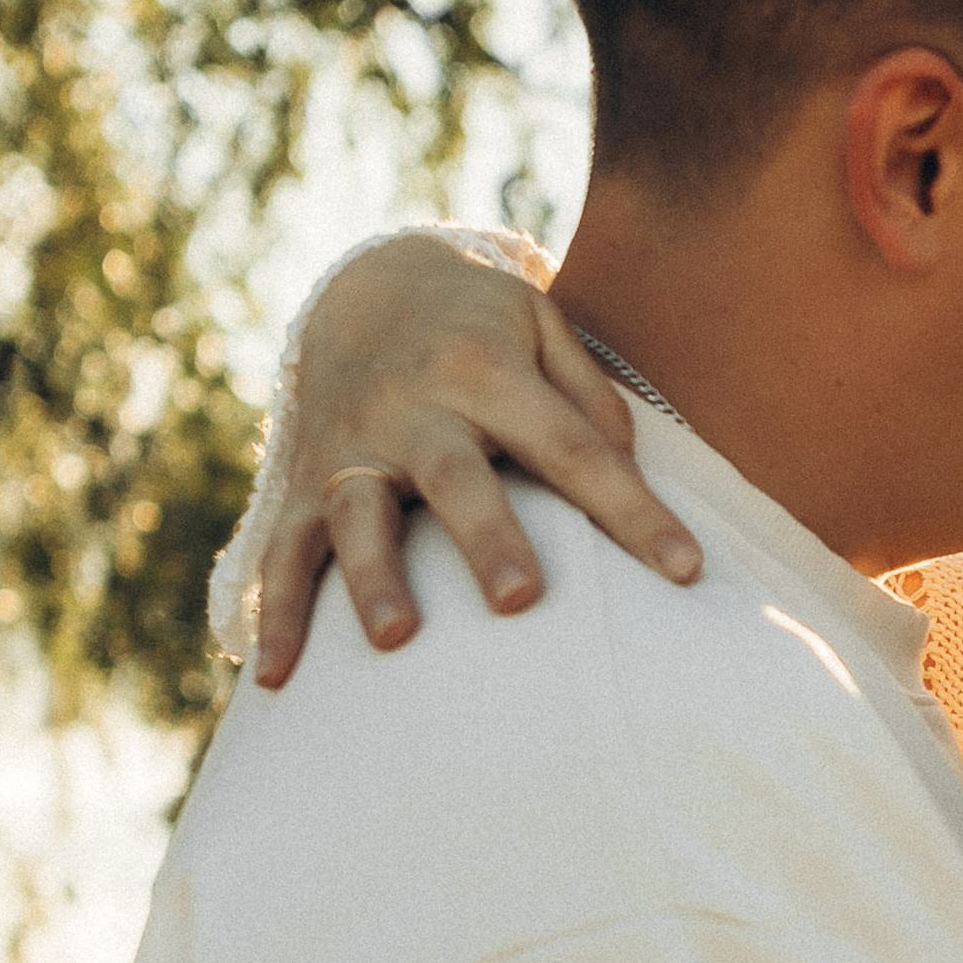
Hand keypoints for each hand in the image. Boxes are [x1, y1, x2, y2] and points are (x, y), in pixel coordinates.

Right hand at [254, 239, 702, 686]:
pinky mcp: (305, 481)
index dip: (631, 509)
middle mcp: (412, 406)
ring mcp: (352, 446)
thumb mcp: (542, 329)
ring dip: (373, 576)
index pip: (571, 445)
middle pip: (455, 476)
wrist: (367, 284)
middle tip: (518, 600)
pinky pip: (284, 549)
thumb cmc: (482, 328)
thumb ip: (589, 398)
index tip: (687, 570)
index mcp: (485, 368)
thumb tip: (628, 471)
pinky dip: (278, 611)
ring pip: (358, 514)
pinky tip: (276, 677)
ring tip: (395, 638)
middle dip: (484, 537)